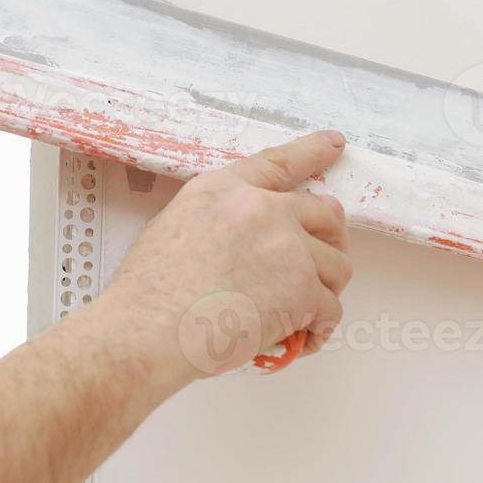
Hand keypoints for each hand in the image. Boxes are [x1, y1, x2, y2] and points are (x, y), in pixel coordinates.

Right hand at [100, 132, 354, 380]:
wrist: (145, 332)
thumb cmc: (148, 293)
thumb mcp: (174, 225)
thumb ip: (220, 218)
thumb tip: (245, 243)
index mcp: (226, 190)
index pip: (279, 162)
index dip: (312, 151)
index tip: (334, 143)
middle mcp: (263, 209)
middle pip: (327, 214)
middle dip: (331, 240)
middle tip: (320, 269)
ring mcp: (287, 247)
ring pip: (337, 266)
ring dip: (326, 291)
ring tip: (305, 314)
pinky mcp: (302, 290)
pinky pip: (330, 309)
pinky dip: (319, 329)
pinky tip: (302, 340)